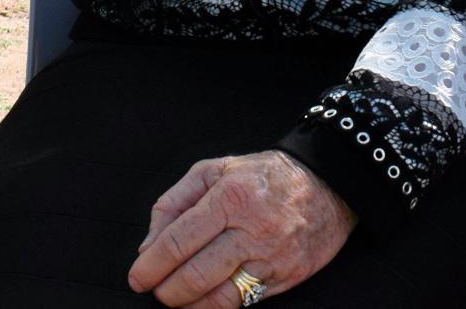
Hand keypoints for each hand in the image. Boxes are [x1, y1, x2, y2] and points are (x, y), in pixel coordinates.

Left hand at [129, 151, 355, 305]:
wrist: (328, 182)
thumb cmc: (263, 176)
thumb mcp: (214, 170)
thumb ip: (174, 203)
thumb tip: (147, 246)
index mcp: (229, 196)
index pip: (177, 242)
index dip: (150, 266)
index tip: (137, 277)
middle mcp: (251, 228)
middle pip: (194, 275)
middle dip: (165, 291)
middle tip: (156, 291)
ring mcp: (271, 256)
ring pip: (218, 297)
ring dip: (188, 305)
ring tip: (177, 299)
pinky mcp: (287, 276)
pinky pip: (244, 303)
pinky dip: (217, 307)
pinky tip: (205, 300)